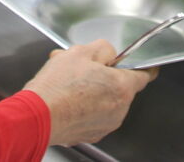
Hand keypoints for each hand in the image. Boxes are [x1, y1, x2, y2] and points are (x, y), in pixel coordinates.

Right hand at [23, 39, 155, 146]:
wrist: (36, 117)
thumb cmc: (57, 87)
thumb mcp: (80, 52)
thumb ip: (103, 49)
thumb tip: (108, 54)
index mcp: (121, 87)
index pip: (145, 75)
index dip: (145, 67)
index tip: (148, 65)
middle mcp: (118, 110)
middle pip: (121, 87)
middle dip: (106, 76)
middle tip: (84, 68)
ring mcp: (105, 125)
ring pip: (107, 102)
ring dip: (94, 91)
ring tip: (69, 83)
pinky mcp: (91, 135)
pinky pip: (95, 115)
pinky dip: (85, 107)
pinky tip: (66, 98)